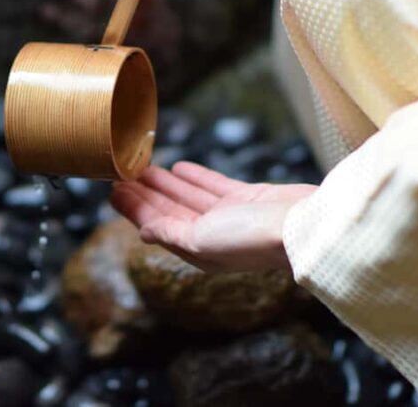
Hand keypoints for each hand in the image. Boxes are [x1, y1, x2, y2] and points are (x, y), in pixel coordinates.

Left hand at [110, 162, 316, 271]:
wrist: (304, 226)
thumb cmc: (253, 238)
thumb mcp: (202, 241)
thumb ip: (171, 234)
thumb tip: (143, 233)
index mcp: (197, 250)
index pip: (156, 225)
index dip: (134, 208)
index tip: (113, 191)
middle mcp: (211, 235)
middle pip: (168, 210)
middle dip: (144, 194)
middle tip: (119, 174)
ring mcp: (229, 216)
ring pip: (188, 196)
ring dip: (165, 183)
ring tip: (142, 168)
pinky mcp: (247, 199)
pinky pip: (213, 186)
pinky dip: (195, 177)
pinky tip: (178, 166)